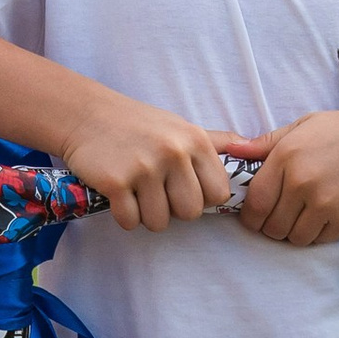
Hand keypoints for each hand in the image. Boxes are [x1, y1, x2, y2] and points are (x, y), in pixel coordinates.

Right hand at [47, 86, 240, 230]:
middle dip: (174, 210)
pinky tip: (119, 195)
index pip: (218, 193)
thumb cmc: (140, 125)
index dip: (202, 198)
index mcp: (195, 141)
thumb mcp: (181, 126)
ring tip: (136, 192)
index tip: (183, 189)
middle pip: (190, 213)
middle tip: (156, 192)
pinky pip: (130, 221)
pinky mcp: (116, 182)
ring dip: (146, 214)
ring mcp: (144, 168)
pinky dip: (124, 216)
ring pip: (159, 222)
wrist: (88, 115)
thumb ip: (215, 141)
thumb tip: (250, 148)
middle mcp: (173, 153)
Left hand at [237, 101, 338, 246]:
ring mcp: (325, 203)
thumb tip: (232, 151)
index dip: (252, 216)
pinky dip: (320, 233)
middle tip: (283, 216)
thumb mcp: (304, 126)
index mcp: (286, 157)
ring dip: (296, 232)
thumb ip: (266, 143)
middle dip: (273, 226)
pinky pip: (320, 239)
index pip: (255, 203)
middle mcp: (302, 182)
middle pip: (272, 226)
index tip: (257, 215)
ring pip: (295, 238)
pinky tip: (327, 215)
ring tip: (306, 215)